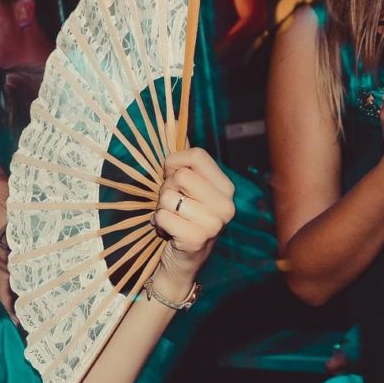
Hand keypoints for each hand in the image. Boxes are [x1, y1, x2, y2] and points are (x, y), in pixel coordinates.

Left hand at [150, 148, 235, 299]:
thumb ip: (181, 156)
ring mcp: (214, 223)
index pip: (197, 156)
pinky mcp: (197, 239)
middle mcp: (226, 205)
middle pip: (180, 175)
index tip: (170, 176)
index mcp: (226, 188)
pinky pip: (162, 216)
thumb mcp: (183, 187)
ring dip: (161, 208)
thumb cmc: (181, 219)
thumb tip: (170, 119)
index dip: (174, 163)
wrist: (180, 263)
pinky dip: (158, 223)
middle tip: (172, 205)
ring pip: (168, 196)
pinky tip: (168, 233)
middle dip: (166, 189)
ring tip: (171, 219)